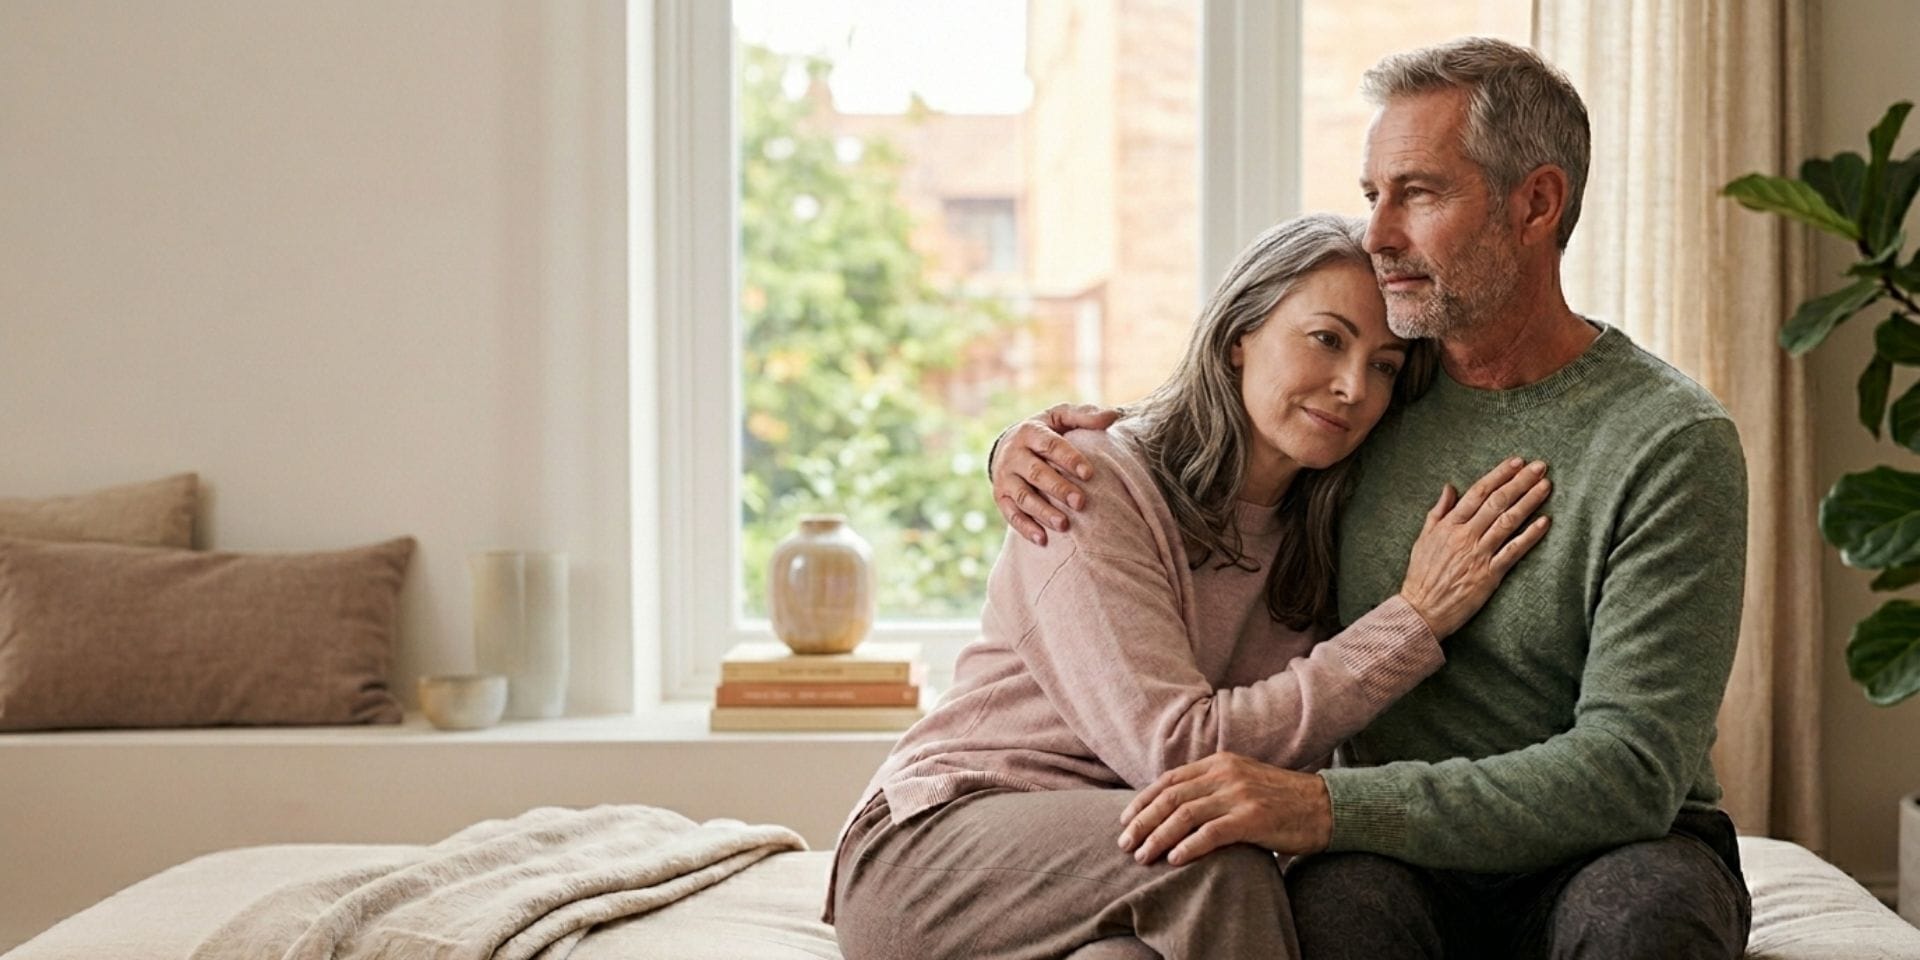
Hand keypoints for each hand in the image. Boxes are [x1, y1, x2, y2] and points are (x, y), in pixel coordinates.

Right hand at [989, 402, 1122, 544]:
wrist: (1007, 446)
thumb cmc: (1045, 432)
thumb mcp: (1060, 417)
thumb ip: (1084, 416)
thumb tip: (1113, 416)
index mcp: (1030, 432)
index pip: (1050, 445)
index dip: (1069, 459)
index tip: (1089, 474)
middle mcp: (1014, 455)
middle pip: (1036, 473)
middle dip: (1058, 489)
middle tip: (1081, 503)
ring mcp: (1005, 477)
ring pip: (1023, 496)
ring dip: (1042, 511)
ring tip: (1064, 524)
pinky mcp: (1000, 497)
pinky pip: (1011, 514)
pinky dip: (1025, 527)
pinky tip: (1043, 539)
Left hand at [1116, 752, 1332, 865]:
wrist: (1325, 807)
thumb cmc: (1281, 800)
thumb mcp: (1242, 782)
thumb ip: (1211, 787)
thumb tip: (1173, 807)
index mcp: (1219, 762)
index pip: (1169, 780)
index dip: (1142, 801)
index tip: (1125, 820)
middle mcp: (1226, 774)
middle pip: (1170, 797)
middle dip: (1142, 821)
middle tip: (1125, 843)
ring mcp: (1240, 794)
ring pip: (1185, 815)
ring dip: (1158, 837)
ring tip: (1142, 856)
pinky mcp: (1254, 818)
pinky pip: (1212, 833)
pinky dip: (1189, 846)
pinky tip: (1174, 859)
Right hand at [1398, 457, 1552, 637]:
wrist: (1422, 609)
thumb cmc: (1421, 575)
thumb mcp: (1424, 538)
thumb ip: (1438, 512)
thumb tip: (1449, 487)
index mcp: (1449, 525)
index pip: (1478, 492)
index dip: (1499, 475)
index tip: (1516, 463)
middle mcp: (1465, 536)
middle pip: (1497, 502)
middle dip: (1520, 482)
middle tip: (1540, 467)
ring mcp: (1479, 555)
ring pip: (1508, 522)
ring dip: (1529, 502)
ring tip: (1545, 486)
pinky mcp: (1489, 575)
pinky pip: (1513, 551)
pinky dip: (1530, 535)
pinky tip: (1544, 522)